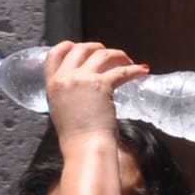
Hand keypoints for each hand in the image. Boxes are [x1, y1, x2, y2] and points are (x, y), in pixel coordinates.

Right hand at [45, 41, 148, 194]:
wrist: (85, 148)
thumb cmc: (77, 138)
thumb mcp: (62, 112)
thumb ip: (68, 97)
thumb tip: (82, 92)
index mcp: (52, 85)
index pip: (54, 54)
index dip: (68, 46)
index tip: (78, 46)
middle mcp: (65, 78)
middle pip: (80, 49)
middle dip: (96, 48)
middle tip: (110, 55)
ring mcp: (82, 80)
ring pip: (102, 54)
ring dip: (117, 55)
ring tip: (128, 62)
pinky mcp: (101, 85)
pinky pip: (121, 70)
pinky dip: (134, 69)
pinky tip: (142, 71)